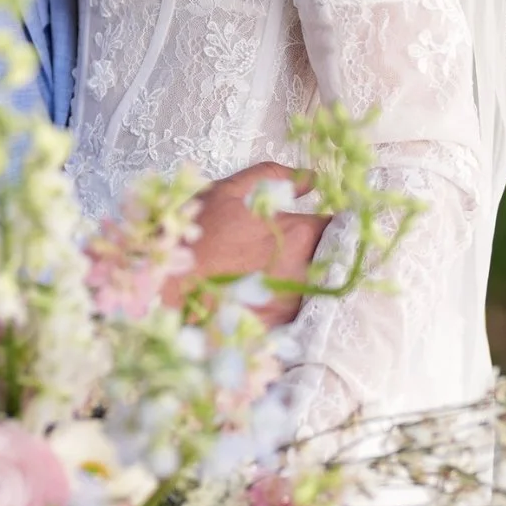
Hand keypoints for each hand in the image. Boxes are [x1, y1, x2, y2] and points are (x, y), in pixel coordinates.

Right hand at [165, 162, 326, 326]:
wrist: (166, 291)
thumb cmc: (195, 237)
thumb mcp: (228, 192)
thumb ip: (273, 177)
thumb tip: (311, 177)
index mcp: (299, 233)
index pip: (339, 226)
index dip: (330, 223)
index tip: (316, 223)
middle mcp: (305, 270)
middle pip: (330, 258)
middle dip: (319, 251)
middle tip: (289, 249)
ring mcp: (293, 303)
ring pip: (314, 285)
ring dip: (302, 277)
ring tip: (271, 273)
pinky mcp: (278, 328)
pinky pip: (294, 311)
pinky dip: (285, 302)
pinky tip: (261, 296)